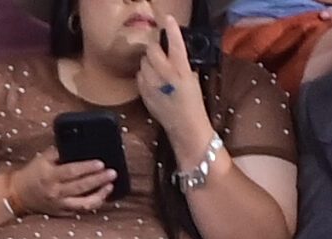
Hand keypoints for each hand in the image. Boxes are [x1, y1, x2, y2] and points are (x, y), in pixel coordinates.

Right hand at [6, 148, 117, 217]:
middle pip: (80, 187)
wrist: (18, 195)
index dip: (87, 168)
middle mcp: (55, 192)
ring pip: (82, 203)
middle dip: (98, 180)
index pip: (71, 172)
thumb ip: (60, 151)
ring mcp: (59, 205)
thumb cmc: (33, 173)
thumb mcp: (43, 158)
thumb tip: (80, 144)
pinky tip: (102, 195)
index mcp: (50, 176)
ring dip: (99, 195)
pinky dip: (93, 203)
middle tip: (112, 173)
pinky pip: (80, 210)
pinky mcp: (62, 212)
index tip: (101, 163)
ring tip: (110, 186)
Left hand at [137, 17, 211, 135]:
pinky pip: (139, 77)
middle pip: (151, 50)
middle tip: (158, 50)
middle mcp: (165, 74)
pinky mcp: (144, 94)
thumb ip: (181, 63)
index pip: (175, 43)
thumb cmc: (192, 101)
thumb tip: (173, 53)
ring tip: (156, 68)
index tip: (167, 20)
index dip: (171, 29)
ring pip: (143, 63)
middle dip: (154, 48)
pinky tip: (151, 80)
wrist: (184, 125)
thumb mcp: (191, 78)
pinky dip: (143, 75)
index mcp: (181, 69)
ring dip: (148, 62)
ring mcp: (152, 85)